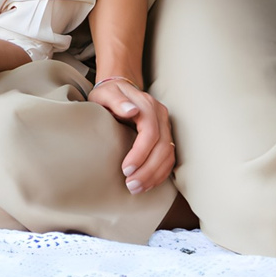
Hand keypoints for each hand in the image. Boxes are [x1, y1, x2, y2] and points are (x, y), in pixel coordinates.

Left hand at [91, 76, 176, 194]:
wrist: (120, 87)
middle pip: (162, 147)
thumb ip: (116, 101)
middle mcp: (161, 116)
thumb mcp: (106, 93)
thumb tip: (131, 110)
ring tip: (137, 189)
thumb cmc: (109, 93)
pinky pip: (169, 158)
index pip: (150, 133)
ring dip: (155, 175)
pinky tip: (147, 184)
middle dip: (148, 170)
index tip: (126, 169)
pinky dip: (160, 173)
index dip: (140, 154)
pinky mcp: (165, 136)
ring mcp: (165, 126)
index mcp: (147, 105)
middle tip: (131, 185)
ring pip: (168, 155)